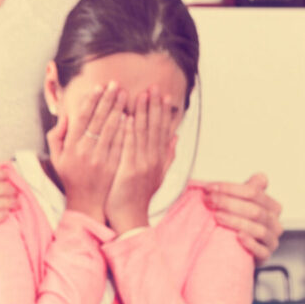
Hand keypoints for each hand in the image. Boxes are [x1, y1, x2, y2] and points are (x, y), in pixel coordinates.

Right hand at [47, 82, 125, 221]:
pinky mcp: (112, 164)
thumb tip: (65, 116)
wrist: (86, 202)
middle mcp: (84, 150)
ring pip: (111, 128)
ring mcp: (99, 158)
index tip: (98, 87)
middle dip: (107, 99)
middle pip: (98, 119)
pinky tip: (130, 116)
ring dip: (118, 109)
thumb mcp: (56, 157)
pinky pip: (120, 143)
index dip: (91, 101)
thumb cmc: (70, 177)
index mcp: (70, 146)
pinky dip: (125, 128)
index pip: (82, 117)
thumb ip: (57, 135)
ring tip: (125, 94)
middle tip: (115, 84)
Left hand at [105, 88, 175, 233]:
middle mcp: (154, 159)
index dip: (163, 112)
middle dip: (155, 106)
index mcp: (159, 159)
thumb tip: (176, 137)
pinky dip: (130, 132)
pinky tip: (128, 117)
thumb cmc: (138, 196)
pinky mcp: (130, 170)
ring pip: (144, 134)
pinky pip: (130, 147)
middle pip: (155, 128)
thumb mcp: (158, 175)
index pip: (162, 130)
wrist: (130, 217)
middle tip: (154, 87)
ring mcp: (142, 164)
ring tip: (142, 95)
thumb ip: (167, 155)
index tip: (164, 95)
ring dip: (143, 113)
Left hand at [200, 173, 284, 263]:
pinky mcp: (266, 255)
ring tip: (217, 216)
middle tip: (209, 200)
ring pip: (259, 229)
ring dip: (236, 221)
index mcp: (271, 206)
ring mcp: (271, 240)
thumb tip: (260, 176)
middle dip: (229, 203)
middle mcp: (274, 222)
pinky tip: (237, 237)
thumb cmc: (239, 224)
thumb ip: (250, 190)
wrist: (238, 251)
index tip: (209, 188)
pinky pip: (261, 250)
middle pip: (255, 210)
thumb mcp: (242, 205)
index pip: (254, 193)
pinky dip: (250, 243)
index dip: (230, 188)